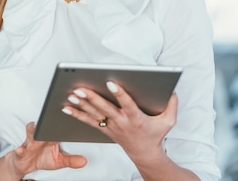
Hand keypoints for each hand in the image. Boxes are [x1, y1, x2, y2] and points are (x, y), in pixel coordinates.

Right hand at [9, 122, 86, 176]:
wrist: (25, 164)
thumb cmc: (42, 159)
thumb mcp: (59, 161)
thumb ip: (71, 160)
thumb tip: (85, 161)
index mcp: (50, 137)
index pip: (56, 126)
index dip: (63, 120)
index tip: (71, 116)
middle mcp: (40, 136)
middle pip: (43, 125)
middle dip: (47, 122)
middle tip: (52, 120)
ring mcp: (30, 143)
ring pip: (30, 132)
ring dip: (32, 131)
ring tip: (36, 134)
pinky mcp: (21, 151)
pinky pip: (20, 149)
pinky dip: (20, 150)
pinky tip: (21, 150)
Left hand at [62, 82, 177, 164]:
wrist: (144, 154)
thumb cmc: (155, 135)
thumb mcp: (168, 122)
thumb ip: (171, 105)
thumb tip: (171, 91)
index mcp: (136, 118)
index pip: (127, 104)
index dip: (120, 94)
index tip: (111, 83)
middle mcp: (122, 122)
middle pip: (105, 108)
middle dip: (92, 98)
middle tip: (81, 88)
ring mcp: (112, 126)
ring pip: (95, 114)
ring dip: (82, 104)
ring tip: (72, 94)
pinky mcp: (105, 129)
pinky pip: (89, 121)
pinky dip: (77, 114)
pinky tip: (66, 107)